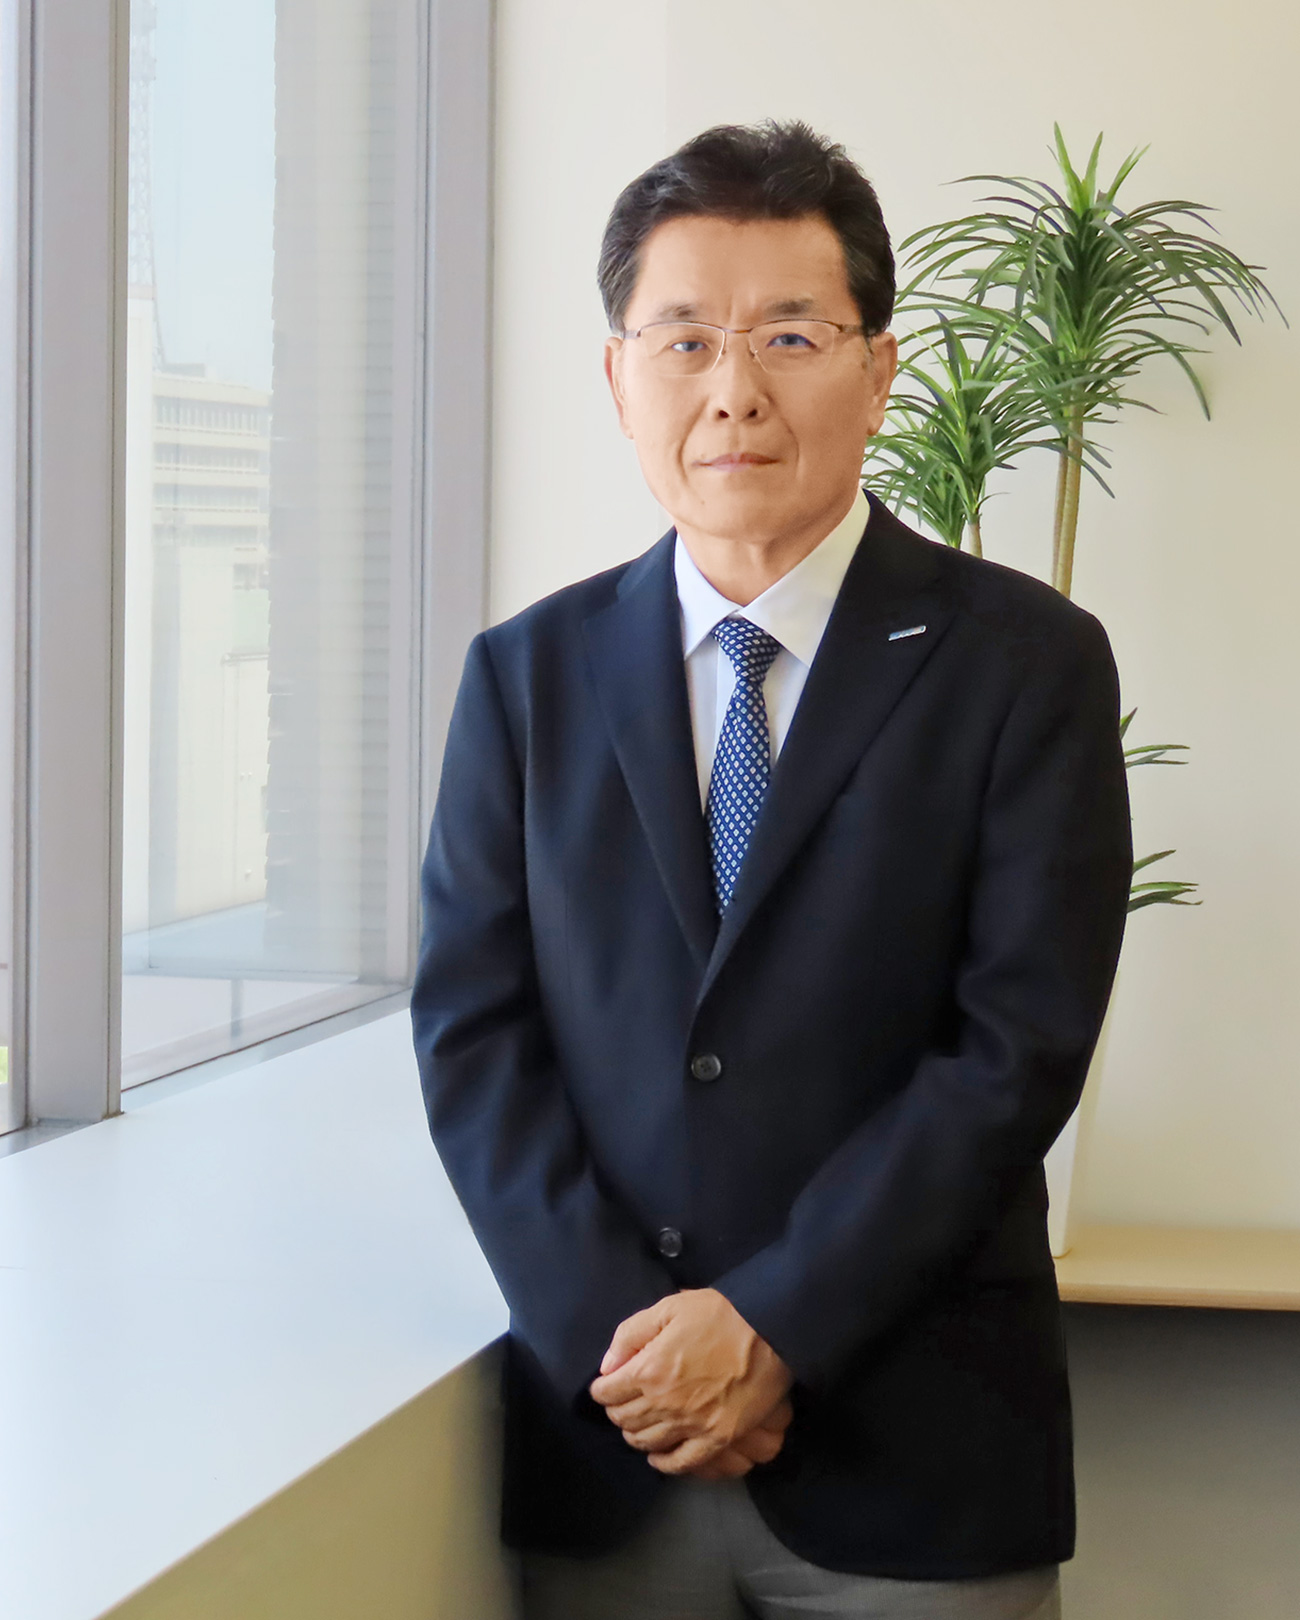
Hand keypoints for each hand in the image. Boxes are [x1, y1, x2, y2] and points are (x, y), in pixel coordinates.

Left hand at [588, 1288, 792, 1474]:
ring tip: (637, 1423)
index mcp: (648, 1370)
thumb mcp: (668, 1308)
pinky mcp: (716, 1440)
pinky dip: (662, 1462)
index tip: (606, 1385)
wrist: (770, 1332)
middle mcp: (663, 1404)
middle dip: (616, 1410)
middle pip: (624, 1419)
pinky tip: (657, 1456)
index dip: (602, 1389)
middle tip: (621, 1402)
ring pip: (646, 1442)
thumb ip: (631, 1334)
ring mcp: (690, 1426)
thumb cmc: (718, 1315)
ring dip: (634, 1433)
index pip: (607, 1393)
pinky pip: (679, 1462)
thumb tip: (607, 1365)